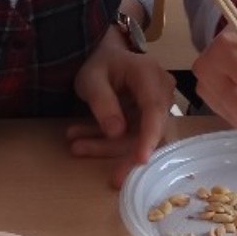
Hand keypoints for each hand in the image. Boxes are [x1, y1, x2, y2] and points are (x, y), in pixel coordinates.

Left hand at [67, 25, 174, 186]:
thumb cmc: (99, 63)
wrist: (104, 55)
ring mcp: (156, 107)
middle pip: (153, 130)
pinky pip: (131, 137)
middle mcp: (161, 91)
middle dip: (129, 155)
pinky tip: (80, 141)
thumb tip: (116, 132)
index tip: (140, 160)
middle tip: (113, 179)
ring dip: (108, 147)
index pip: (155, 109)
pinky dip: (107, 143)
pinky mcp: (147, 120)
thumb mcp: (91, 79)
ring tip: (75, 146)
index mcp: (149, 75)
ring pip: (139, 137)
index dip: (149, 136)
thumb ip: (103, 103)